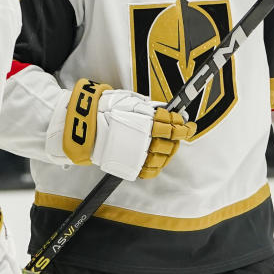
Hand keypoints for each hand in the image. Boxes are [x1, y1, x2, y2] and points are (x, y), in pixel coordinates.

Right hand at [49, 79, 195, 180]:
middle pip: (171, 143)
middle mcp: (144, 140)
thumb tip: (170, 111)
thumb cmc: (107, 110)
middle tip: (177, 134)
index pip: (173, 127)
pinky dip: (156, 166)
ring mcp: (138, 155)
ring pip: (163, 158)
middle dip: (177, 139)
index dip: (184, 127)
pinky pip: (150, 171)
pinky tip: (156, 158)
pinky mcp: (130, 166)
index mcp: (146, 122)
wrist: (85, 127)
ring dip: (168, 152)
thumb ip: (153, 108)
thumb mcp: (132, 101)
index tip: (188, 126)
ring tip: (166, 146)